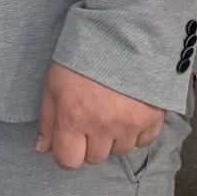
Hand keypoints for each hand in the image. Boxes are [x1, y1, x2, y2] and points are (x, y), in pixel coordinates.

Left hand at [36, 61, 165, 169]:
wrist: (124, 34)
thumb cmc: (84, 55)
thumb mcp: (54, 83)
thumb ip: (48, 120)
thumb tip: (42, 148)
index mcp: (74, 118)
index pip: (68, 161)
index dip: (66, 154)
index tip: (68, 144)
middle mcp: (103, 127)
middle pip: (95, 158)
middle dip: (89, 144)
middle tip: (89, 119)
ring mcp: (130, 125)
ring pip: (119, 151)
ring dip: (113, 138)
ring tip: (110, 111)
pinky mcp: (153, 119)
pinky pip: (143, 141)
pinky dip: (136, 132)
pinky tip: (129, 112)